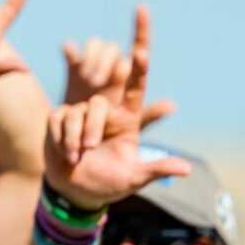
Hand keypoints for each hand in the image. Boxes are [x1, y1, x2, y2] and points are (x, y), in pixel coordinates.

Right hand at [41, 7, 187, 210]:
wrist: (75, 192)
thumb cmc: (109, 183)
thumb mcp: (134, 178)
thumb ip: (157, 170)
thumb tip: (187, 170)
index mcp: (127, 120)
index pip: (136, 88)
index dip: (138, 69)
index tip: (140, 52)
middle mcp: (105, 113)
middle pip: (98, 103)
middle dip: (91, 126)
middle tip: (89, 148)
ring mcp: (80, 114)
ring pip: (75, 112)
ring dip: (73, 137)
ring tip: (75, 158)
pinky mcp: (59, 119)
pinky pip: (57, 119)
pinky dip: (60, 138)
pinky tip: (64, 154)